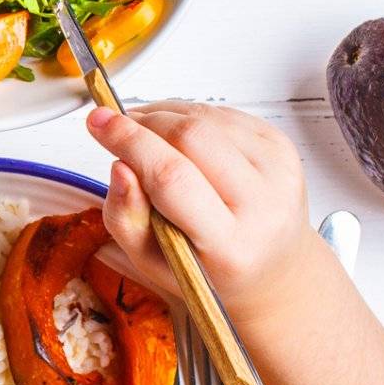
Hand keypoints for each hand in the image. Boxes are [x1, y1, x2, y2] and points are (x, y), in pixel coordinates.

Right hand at [85, 103, 326, 329]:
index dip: (130, 142)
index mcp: (230, 245)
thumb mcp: (153, 262)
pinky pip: (224, 114)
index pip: (173, 178)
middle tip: (119, 131)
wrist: (272, 270)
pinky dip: (191, 117)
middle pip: (192, 136)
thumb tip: (119, 166)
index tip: (98, 122)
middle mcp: (265, 206)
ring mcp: (281, 172)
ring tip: (150, 141)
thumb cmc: (208, 269)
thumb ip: (126, 218)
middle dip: (145, 124)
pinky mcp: (285, 148)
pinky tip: (181, 141)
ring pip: (207, 117)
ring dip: (165, 117)